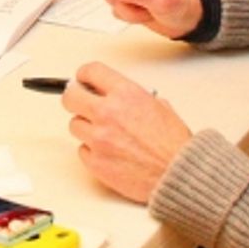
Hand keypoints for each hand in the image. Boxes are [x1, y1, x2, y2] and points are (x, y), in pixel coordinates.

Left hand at [62, 62, 191, 202]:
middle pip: (70, 97)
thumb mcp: (160, 106)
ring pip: (75, 124)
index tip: (82, 80)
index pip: (90, 71)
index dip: (84, 75)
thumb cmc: (173, 145)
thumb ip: (132, 96)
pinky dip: (92, 151)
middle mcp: (107, 113)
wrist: (177, 175)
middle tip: (82, 104)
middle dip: (75, 99)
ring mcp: (98, 138)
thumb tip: (114, 93)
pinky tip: (109, 152)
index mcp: (125, 94)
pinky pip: (82, 150)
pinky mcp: (95, 161)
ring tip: (106, 134)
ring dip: (87, 127)